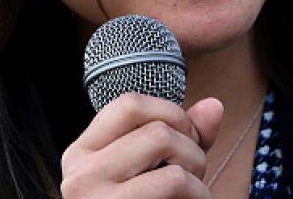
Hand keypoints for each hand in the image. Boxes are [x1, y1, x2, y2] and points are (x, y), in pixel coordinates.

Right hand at [60, 93, 223, 197]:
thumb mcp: (151, 168)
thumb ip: (181, 136)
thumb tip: (213, 106)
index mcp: (81, 154)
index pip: (128, 104)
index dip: (170, 112)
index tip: (184, 136)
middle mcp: (79, 177)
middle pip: (158, 131)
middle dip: (193, 149)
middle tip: (193, 173)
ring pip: (171, 163)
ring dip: (198, 177)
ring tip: (194, 194)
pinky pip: (175, 188)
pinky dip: (199, 197)